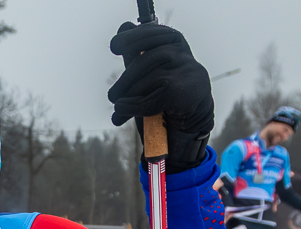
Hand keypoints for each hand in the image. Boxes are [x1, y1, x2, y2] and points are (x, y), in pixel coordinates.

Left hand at [108, 22, 213, 171]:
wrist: (186, 131)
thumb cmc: (164, 102)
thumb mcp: (146, 77)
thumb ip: (135, 56)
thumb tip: (124, 25)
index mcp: (176, 47)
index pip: (156, 34)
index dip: (135, 37)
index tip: (115, 47)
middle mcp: (185, 57)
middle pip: (149, 58)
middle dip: (126, 79)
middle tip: (112, 96)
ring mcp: (189, 73)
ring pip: (151, 78)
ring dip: (128, 96)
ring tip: (117, 108)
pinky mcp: (186, 92)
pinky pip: (154, 97)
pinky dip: (133, 107)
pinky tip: (121, 113)